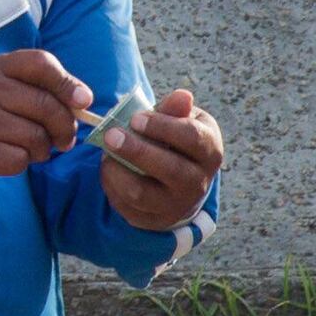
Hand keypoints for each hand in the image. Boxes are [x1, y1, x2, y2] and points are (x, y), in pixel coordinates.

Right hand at [0, 50, 91, 197]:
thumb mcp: (0, 90)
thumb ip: (38, 90)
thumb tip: (84, 101)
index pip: (40, 63)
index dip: (68, 83)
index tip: (83, 101)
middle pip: (46, 105)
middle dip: (64, 127)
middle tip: (63, 139)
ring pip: (36, 137)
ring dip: (42, 150)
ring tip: (30, 149)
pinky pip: (19, 159)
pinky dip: (22, 164)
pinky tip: (9, 159)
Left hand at [96, 85, 224, 233]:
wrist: (179, 182)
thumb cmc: (177, 141)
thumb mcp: (181, 121)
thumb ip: (175, 110)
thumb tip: (182, 96)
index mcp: (210, 152)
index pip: (191, 138)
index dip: (161, 127)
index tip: (135, 118)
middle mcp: (199, 183)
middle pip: (169, 169)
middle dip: (136, 150)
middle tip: (111, 135)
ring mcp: (176, 205)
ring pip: (142, 193)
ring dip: (118, 170)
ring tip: (106, 153)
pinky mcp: (154, 220)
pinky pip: (126, 206)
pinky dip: (111, 185)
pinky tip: (109, 168)